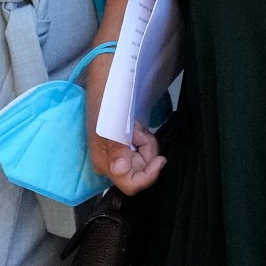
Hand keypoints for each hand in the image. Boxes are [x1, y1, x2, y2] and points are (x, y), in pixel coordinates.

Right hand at [82, 57, 164, 193]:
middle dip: (147, 152)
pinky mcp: (123, 143)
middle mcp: (111, 162)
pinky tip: (134, 125)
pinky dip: (142, 137)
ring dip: (145, 141)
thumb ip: (116, 149)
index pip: (130, 185)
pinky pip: (141, 148)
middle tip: (140, 131)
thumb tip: (120, 170)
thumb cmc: (105, 101)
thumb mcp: (109, 126)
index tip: (160, 159)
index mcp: (105, 163)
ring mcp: (118, 153)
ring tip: (135, 125)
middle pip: (140, 171)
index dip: (148, 176)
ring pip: (143, 158)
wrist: (105, 80)